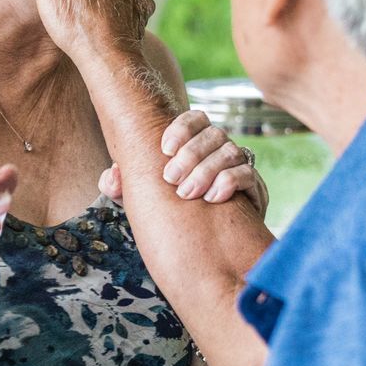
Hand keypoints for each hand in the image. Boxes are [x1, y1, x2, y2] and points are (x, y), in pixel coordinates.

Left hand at [96, 110, 268, 214]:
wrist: (209, 245)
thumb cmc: (172, 212)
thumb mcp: (143, 199)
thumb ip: (123, 186)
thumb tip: (112, 177)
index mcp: (196, 144)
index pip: (196, 119)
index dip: (182, 128)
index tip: (165, 148)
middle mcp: (220, 150)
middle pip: (213, 134)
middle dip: (191, 154)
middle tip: (171, 179)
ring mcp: (239, 167)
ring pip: (231, 151)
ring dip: (207, 170)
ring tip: (188, 193)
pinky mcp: (253, 188)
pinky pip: (247, 174)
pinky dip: (229, 182)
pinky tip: (213, 198)